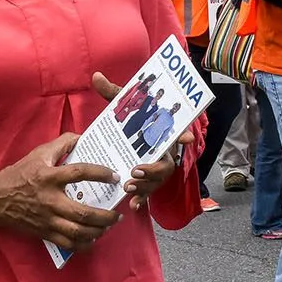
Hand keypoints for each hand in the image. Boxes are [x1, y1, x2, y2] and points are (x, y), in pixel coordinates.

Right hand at [0, 132, 122, 253]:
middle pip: (83, 213)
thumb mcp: (38, 154)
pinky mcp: (44, 232)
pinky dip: (83, 244)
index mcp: (49, 177)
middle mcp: (50, 200)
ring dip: (98, 231)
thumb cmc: (18, 175)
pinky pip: (68, 243)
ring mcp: (47, 219)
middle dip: (105, 216)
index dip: (100, 174)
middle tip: (117, 213)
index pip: (79, 173)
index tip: (114, 176)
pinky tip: (92, 238)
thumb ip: (61, 144)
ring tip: (108, 225)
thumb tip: (81, 138)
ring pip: (78, 232)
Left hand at [92, 72, 190, 208]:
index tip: (186, 137)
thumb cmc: (131, 120)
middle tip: (135, 170)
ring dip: (145, 185)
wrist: (128, 137)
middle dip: (153, 169)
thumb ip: (112, 93)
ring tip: (128, 187)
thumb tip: (95, 76)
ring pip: (157, 181)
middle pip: (166, 164)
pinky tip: (132, 205)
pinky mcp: (147, 181)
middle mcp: (162, 152)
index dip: (183, 134)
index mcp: (161, 132)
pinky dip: (141, 200)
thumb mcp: (124, 106)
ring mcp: (156, 169)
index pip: (177, 132)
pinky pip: (148, 193)